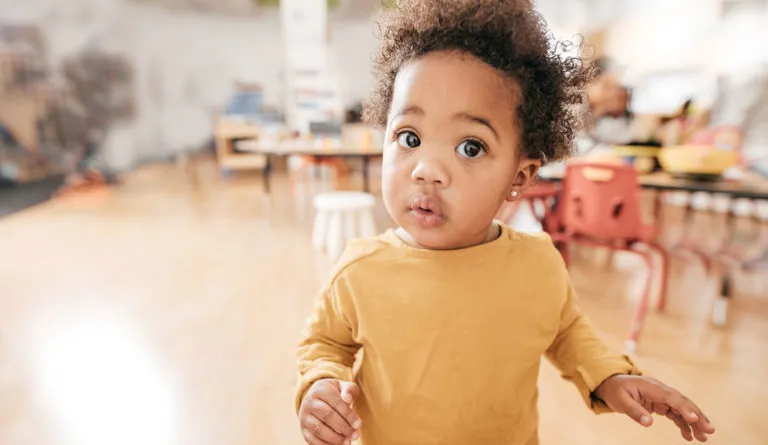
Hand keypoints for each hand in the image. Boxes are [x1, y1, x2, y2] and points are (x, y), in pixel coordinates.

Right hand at [299, 378, 361, 444]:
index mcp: (320, 389)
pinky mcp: (304, 429)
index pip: (335, 402)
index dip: (348, 415)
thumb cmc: (336, 393)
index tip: (358, 424)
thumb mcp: (343, 387)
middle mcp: (309, 402)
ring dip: (335, 438)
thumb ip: (349, 390)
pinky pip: (312, 440)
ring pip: (318, 429)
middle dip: (343, 427)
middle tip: (356, 435)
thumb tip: (347, 399)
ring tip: (348, 442)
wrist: (318, 397)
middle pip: (327, 416)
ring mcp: (304, 416)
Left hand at [594, 375, 714, 441]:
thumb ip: (634, 411)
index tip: (695, 419)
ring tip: (703, 438)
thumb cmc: (615, 391)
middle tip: (709, 430)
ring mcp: (662, 397)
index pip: (671, 397)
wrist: (611, 384)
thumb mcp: (620, 401)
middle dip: (696, 416)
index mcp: (651, 386)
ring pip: (682, 409)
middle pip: (682, 402)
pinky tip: (689, 436)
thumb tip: (648, 423)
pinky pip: (676, 414)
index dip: (684, 407)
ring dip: (694, 422)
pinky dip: (683, 424)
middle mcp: (660, 390)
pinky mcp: (661, 404)